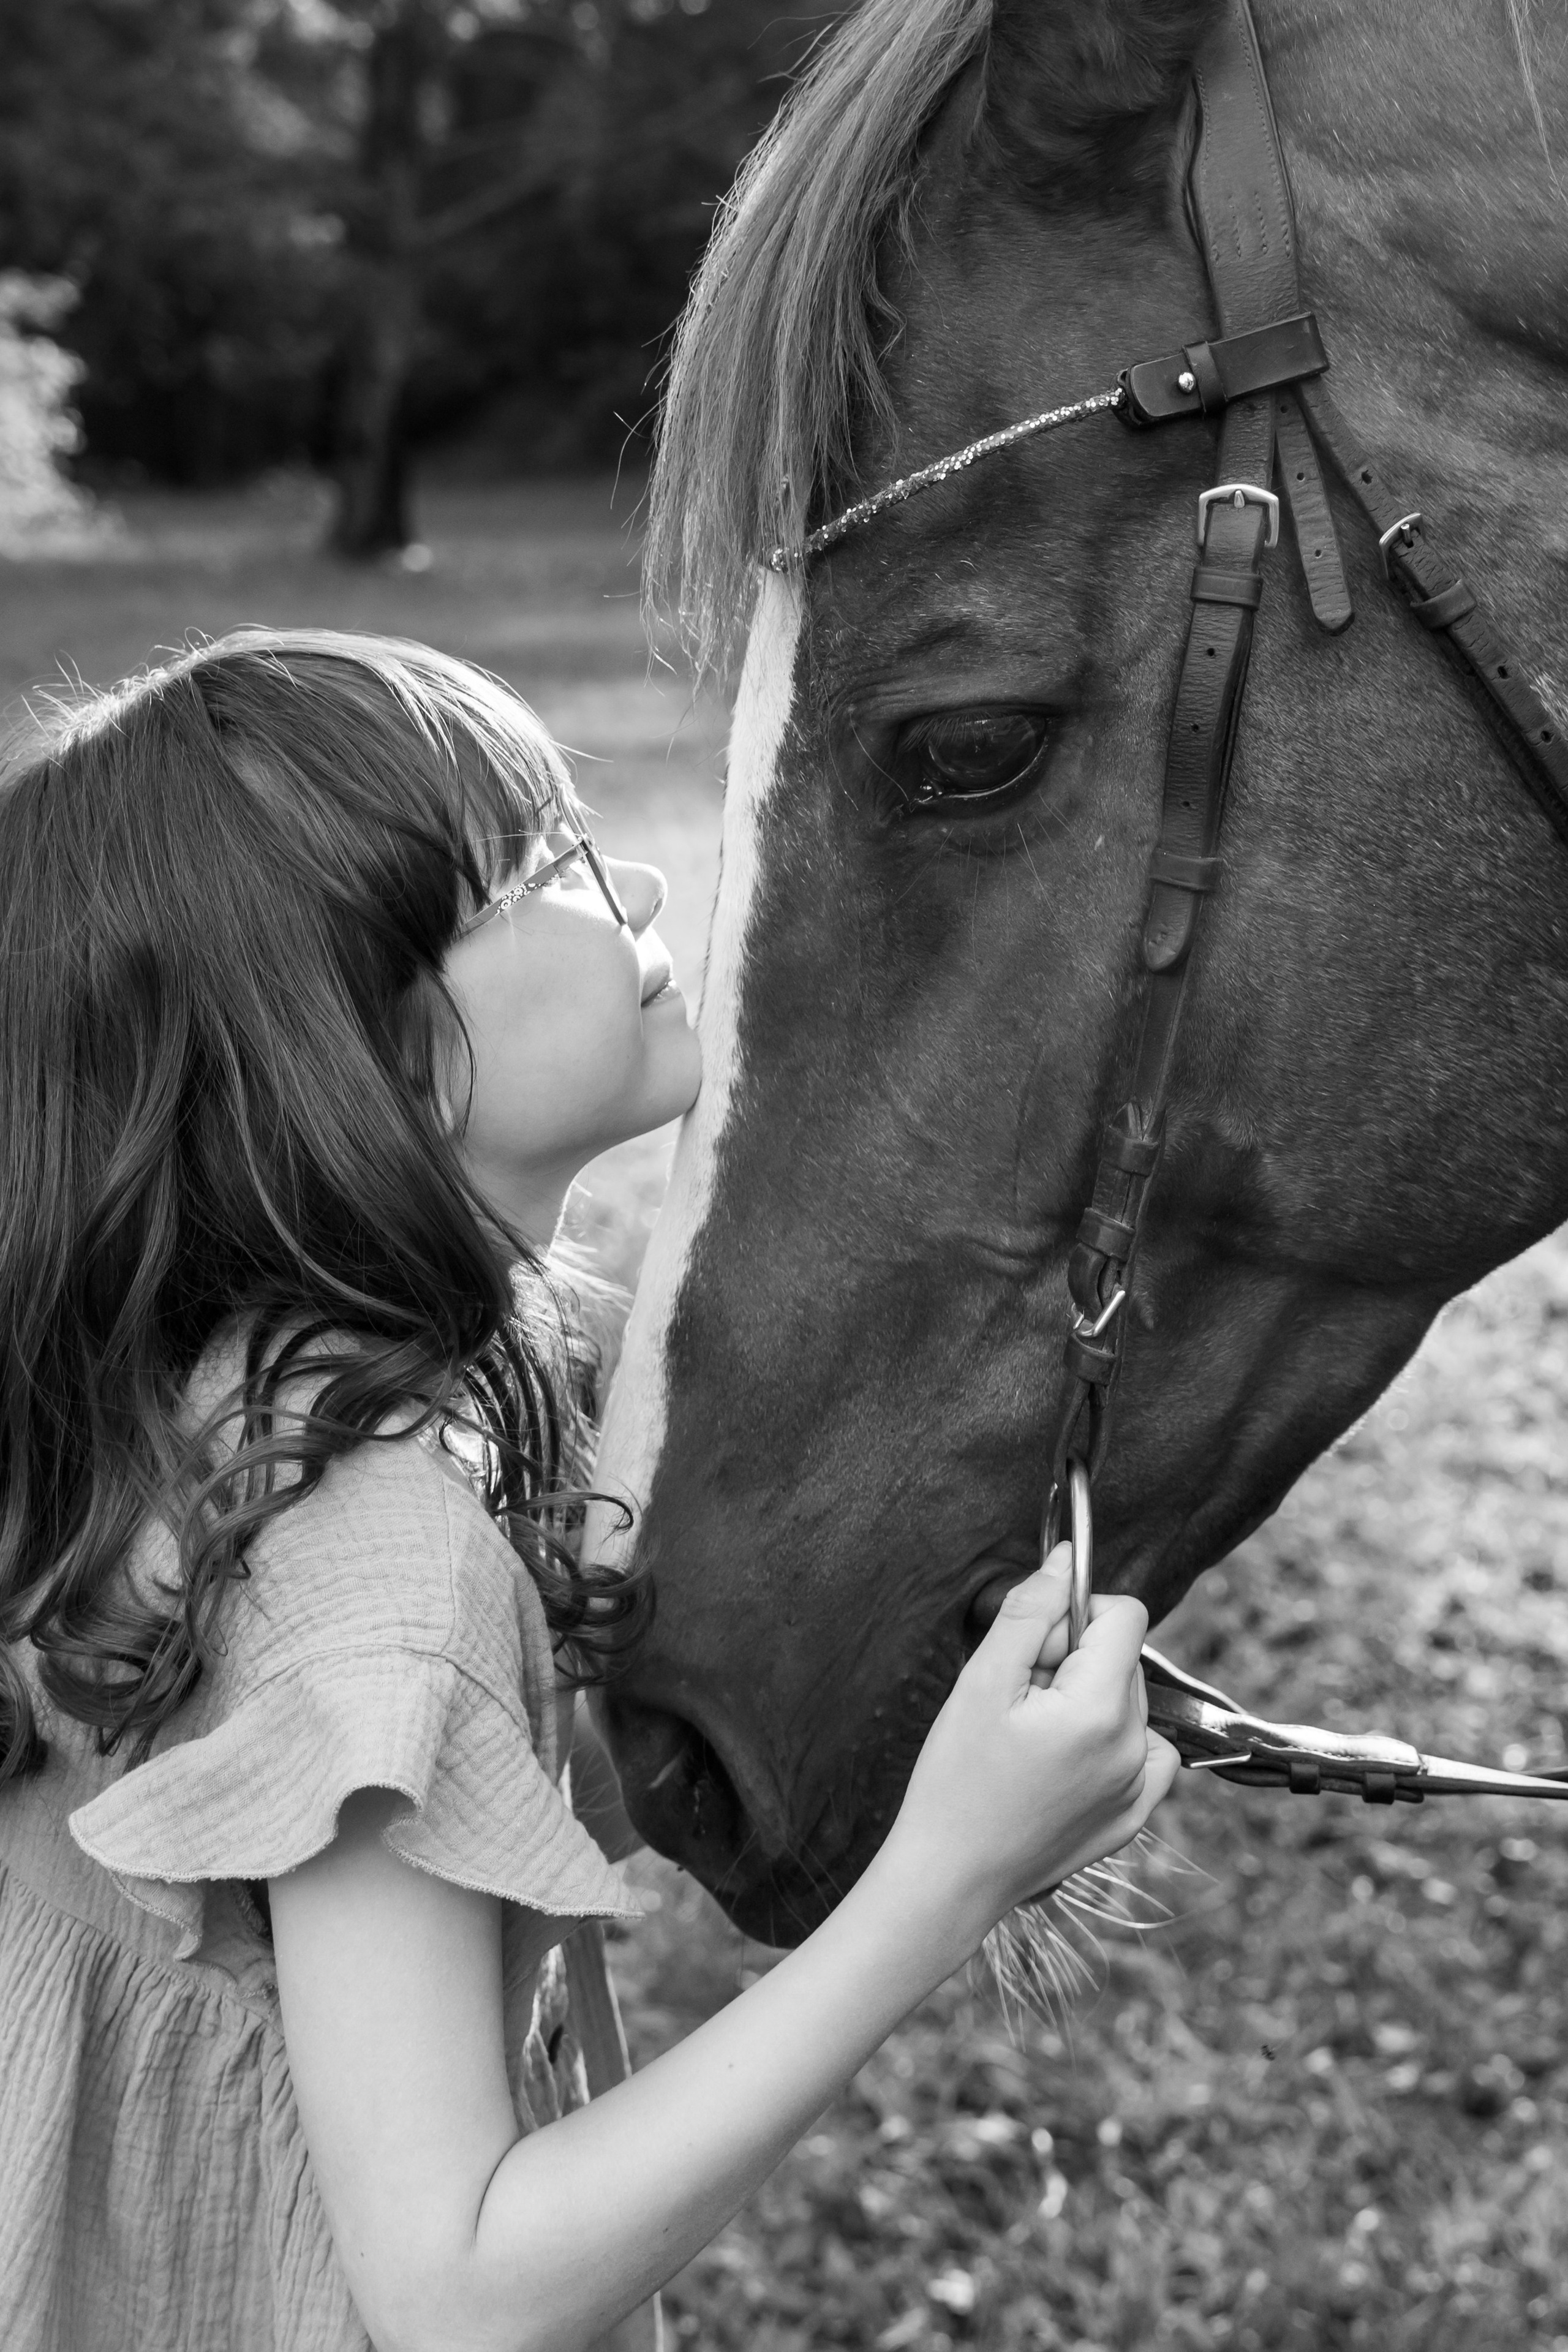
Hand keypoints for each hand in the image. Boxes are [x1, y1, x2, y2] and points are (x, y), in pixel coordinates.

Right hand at [882, 1546, 1179, 1939]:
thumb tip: (1065, 1561)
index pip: (1126, 1615)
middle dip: (1076, 1659)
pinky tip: (1066, 1760)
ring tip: (1032, 1737)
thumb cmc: (955, 1779)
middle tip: (1019, 1699)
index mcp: (1100, 1709)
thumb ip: (1030, 1612)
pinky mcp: (1133, 1819)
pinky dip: (1113, 1743)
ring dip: (1088, 1700)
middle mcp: (1135, 1748)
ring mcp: (1140, 1790)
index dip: (1078, 1614)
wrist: (948, 1877)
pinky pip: (1146, 1754)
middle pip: (1124, 1658)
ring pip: (1131, 1703)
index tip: (1035, 1647)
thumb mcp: (981, 1681)